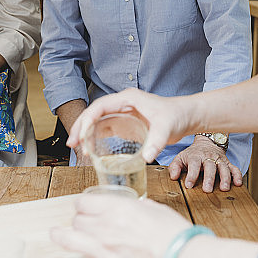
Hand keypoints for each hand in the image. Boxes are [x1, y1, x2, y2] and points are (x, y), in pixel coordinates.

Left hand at [52, 195, 191, 257]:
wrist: (183, 256)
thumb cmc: (174, 233)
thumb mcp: (156, 210)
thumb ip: (140, 208)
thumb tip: (137, 208)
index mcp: (118, 208)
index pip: (85, 202)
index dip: (83, 204)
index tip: (84, 206)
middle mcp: (106, 226)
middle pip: (78, 220)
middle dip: (79, 220)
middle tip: (81, 222)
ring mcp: (105, 249)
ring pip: (71, 239)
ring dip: (61, 236)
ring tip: (55, 235)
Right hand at [67, 89, 192, 163]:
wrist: (186, 116)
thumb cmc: (176, 116)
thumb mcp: (166, 129)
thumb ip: (156, 142)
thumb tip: (146, 158)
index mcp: (128, 98)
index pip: (100, 106)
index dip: (87, 119)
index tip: (80, 134)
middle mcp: (122, 103)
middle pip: (94, 112)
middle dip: (81, 126)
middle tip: (72, 143)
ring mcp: (123, 112)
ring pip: (97, 121)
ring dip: (86, 132)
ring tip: (78, 148)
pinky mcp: (126, 123)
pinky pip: (105, 128)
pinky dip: (95, 137)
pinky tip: (91, 149)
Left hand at [169, 136, 242, 191]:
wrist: (207, 142)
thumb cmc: (192, 154)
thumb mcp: (180, 158)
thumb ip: (175, 167)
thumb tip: (173, 177)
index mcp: (196, 156)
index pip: (194, 164)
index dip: (191, 175)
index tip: (189, 185)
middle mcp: (208, 157)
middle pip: (210, 166)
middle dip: (209, 178)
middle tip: (207, 190)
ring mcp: (219, 160)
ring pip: (223, 168)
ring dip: (225, 178)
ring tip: (224, 188)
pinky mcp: (228, 163)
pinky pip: (234, 168)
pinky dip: (237, 175)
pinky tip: (238, 183)